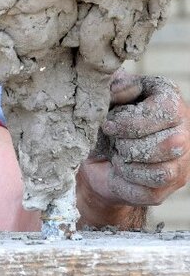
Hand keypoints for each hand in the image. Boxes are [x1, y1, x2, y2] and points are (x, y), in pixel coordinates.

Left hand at [80, 71, 189, 210]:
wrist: (96, 154)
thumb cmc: (105, 118)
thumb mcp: (105, 96)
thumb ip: (114, 86)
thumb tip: (127, 90)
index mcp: (170, 99)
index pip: (166, 112)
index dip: (134, 122)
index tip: (108, 126)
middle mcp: (184, 130)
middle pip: (168, 144)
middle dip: (129, 145)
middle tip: (114, 142)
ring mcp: (181, 162)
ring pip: (162, 170)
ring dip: (130, 164)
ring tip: (118, 154)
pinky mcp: (170, 186)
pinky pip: (151, 189)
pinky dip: (127, 180)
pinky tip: (120, 169)